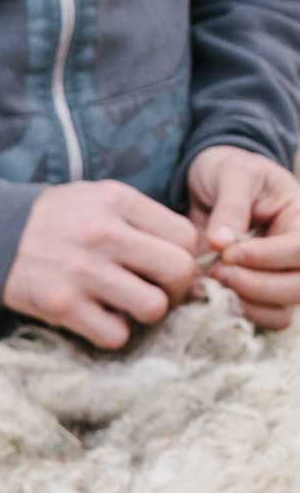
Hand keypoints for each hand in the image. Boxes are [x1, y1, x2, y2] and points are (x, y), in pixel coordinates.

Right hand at [1, 180, 199, 348]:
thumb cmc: (53, 220)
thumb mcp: (98, 199)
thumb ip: (139, 219)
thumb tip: (182, 256)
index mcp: (119, 203)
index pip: (185, 236)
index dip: (185, 258)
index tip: (166, 269)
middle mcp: (105, 235)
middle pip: (178, 271)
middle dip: (176, 290)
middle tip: (157, 293)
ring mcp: (83, 272)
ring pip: (152, 307)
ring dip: (146, 314)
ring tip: (128, 309)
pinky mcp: (61, 305)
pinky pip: (113, 334)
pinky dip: (113, 333)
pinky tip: (100, 320)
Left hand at [189, 145, 299, 331]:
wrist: (210, 185)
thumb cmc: (229, 172)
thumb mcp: (232, 175)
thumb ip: (230, 207)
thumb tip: (222, 243)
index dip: (269, 257)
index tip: (230, 253)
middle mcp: (295, 255)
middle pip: (298, 288)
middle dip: (256, 286)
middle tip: (217, 272)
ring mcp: (276, 278)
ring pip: (280, 313)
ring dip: (244, 305)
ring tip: (209, 284)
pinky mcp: (251, 295)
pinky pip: (254, 320)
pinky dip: (230, 314)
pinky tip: (202, 296)